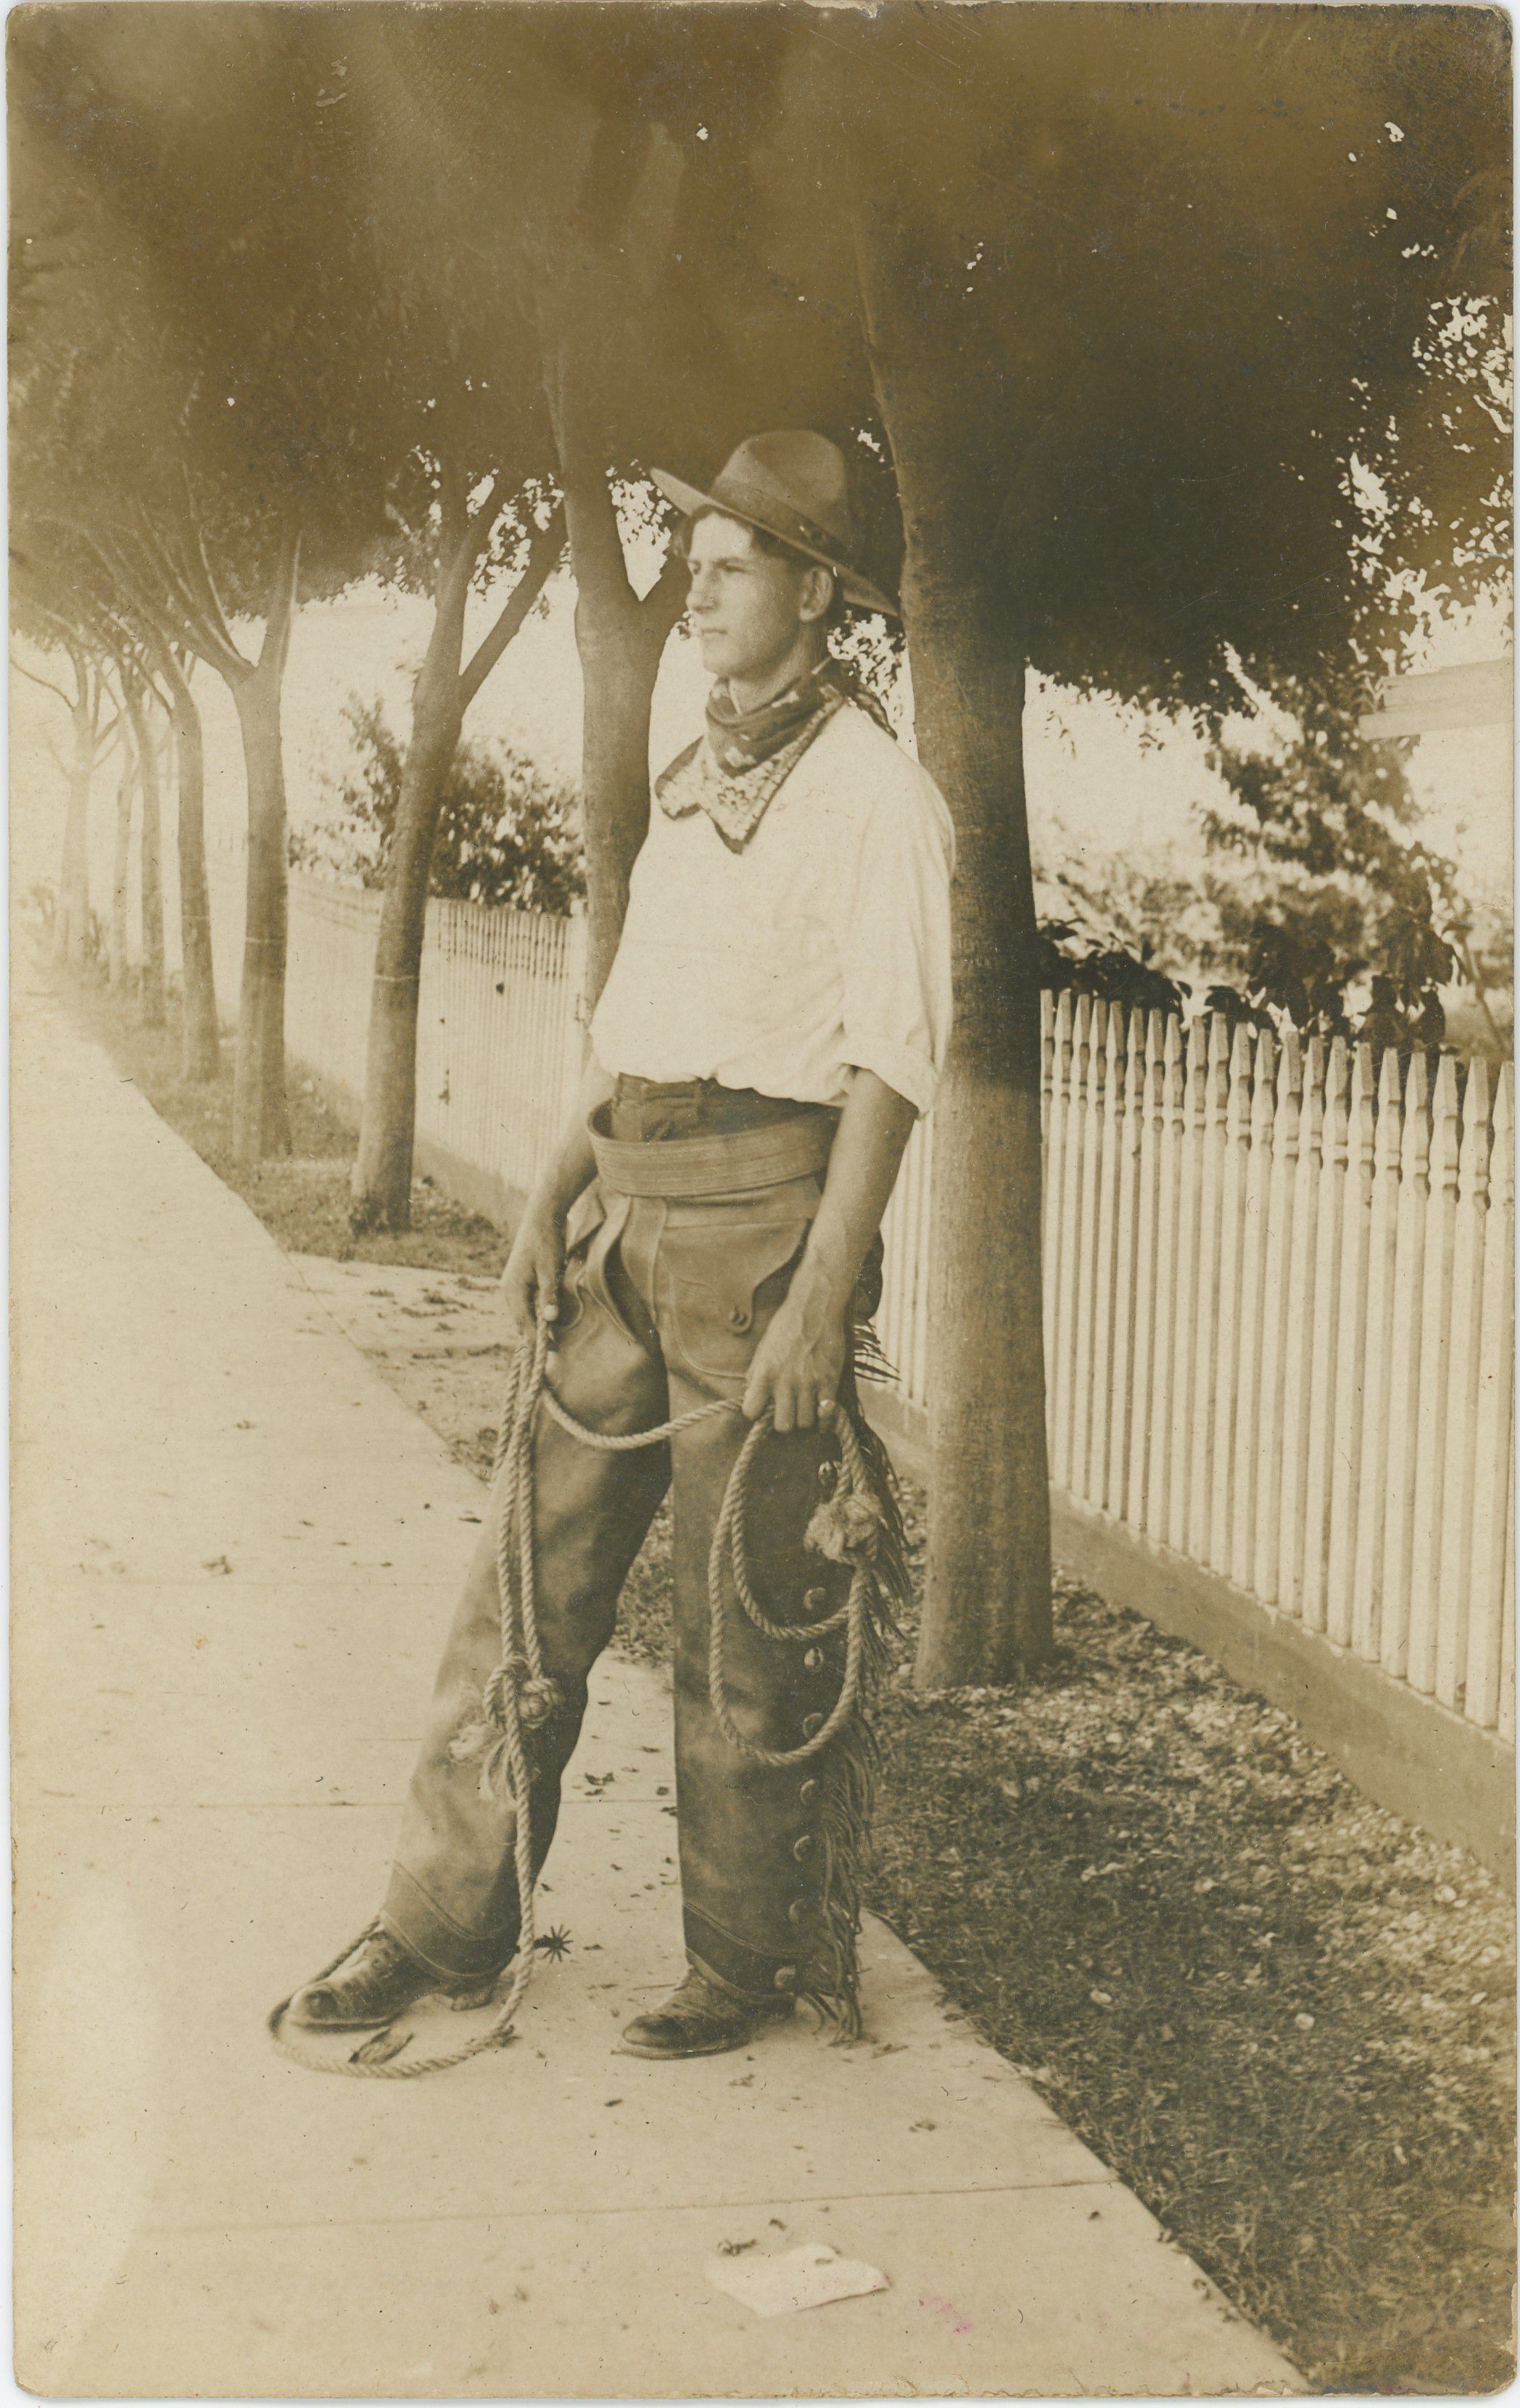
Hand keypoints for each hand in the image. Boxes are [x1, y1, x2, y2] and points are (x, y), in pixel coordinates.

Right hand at [498, 1200, 564, 1347]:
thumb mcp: (551, 1270)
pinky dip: (535, 1312)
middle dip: (535, 1334)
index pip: (523, 1322)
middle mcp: (508, 1289)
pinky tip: (547, 1316)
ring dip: (535, 1324)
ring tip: (553, 1336)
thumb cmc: (547, 1242)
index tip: (552, 1348)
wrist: (542, 1218)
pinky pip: (525, 1303)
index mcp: (513, 1289)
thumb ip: (549, 1296)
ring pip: (522, 1312)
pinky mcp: (519, 1280)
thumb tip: (550, 1320)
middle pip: (520, 1320)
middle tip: (555, 1347)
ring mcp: (512, 1284)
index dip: (537, 1338)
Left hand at [741, 1274, 848, 1432]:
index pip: (751, 1411)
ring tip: (805, 1408)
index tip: (762, 1408)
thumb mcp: (763, 1349)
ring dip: (804, 1418)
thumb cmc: (786, 1326)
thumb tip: (750, 1396)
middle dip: (784, 1421)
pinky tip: (822, 1414)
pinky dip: (825, 1419)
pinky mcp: (829, 1381)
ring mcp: (809, 1384)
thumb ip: (755, 1374)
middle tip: (788, 1411)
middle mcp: (785, 1382)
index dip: (756, 1412)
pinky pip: (827, 1414)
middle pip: (783, 1425)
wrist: (815, 1308)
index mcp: (764, 1374)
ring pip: (805, 1422)